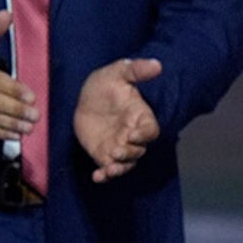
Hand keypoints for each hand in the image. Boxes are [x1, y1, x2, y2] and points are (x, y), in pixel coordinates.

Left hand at [75, 58, 162, 182]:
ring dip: (119, 168)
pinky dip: (104, 175)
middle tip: (117, 151)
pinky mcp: (103, 153)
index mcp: (140, 117)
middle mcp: (132, 135)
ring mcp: (119, 146)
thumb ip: (136, 70)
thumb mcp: (117, 72)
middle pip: (138, 150)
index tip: (132, 134)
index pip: (150, 130)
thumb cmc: (105, 84)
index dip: (144, 135)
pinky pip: (107, 168)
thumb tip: (157, 64)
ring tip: (109, 169)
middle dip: (129, 153)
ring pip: (125, 163)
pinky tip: (97, 178)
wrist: (85, 97)